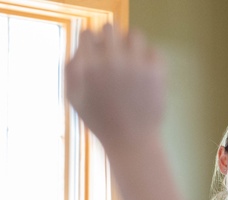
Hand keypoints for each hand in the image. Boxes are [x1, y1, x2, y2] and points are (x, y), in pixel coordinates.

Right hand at [65, 25, 164, 152]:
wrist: (131, 143)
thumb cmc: (101, 122)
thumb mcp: (75, 99)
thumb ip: (71, 70)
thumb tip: (79, 46)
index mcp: (89, 68)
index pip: (87, 34)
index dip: (91, 42)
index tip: (96, 53)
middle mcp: (111, 62)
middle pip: (110, 28)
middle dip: (110, 39)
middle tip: (113, 54)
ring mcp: (136, 65)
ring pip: (134, 35)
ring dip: (131, 46)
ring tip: (131, 61)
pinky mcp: (156, 72)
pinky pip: (153, 51)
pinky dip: (150, 60)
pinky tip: (145, 73)